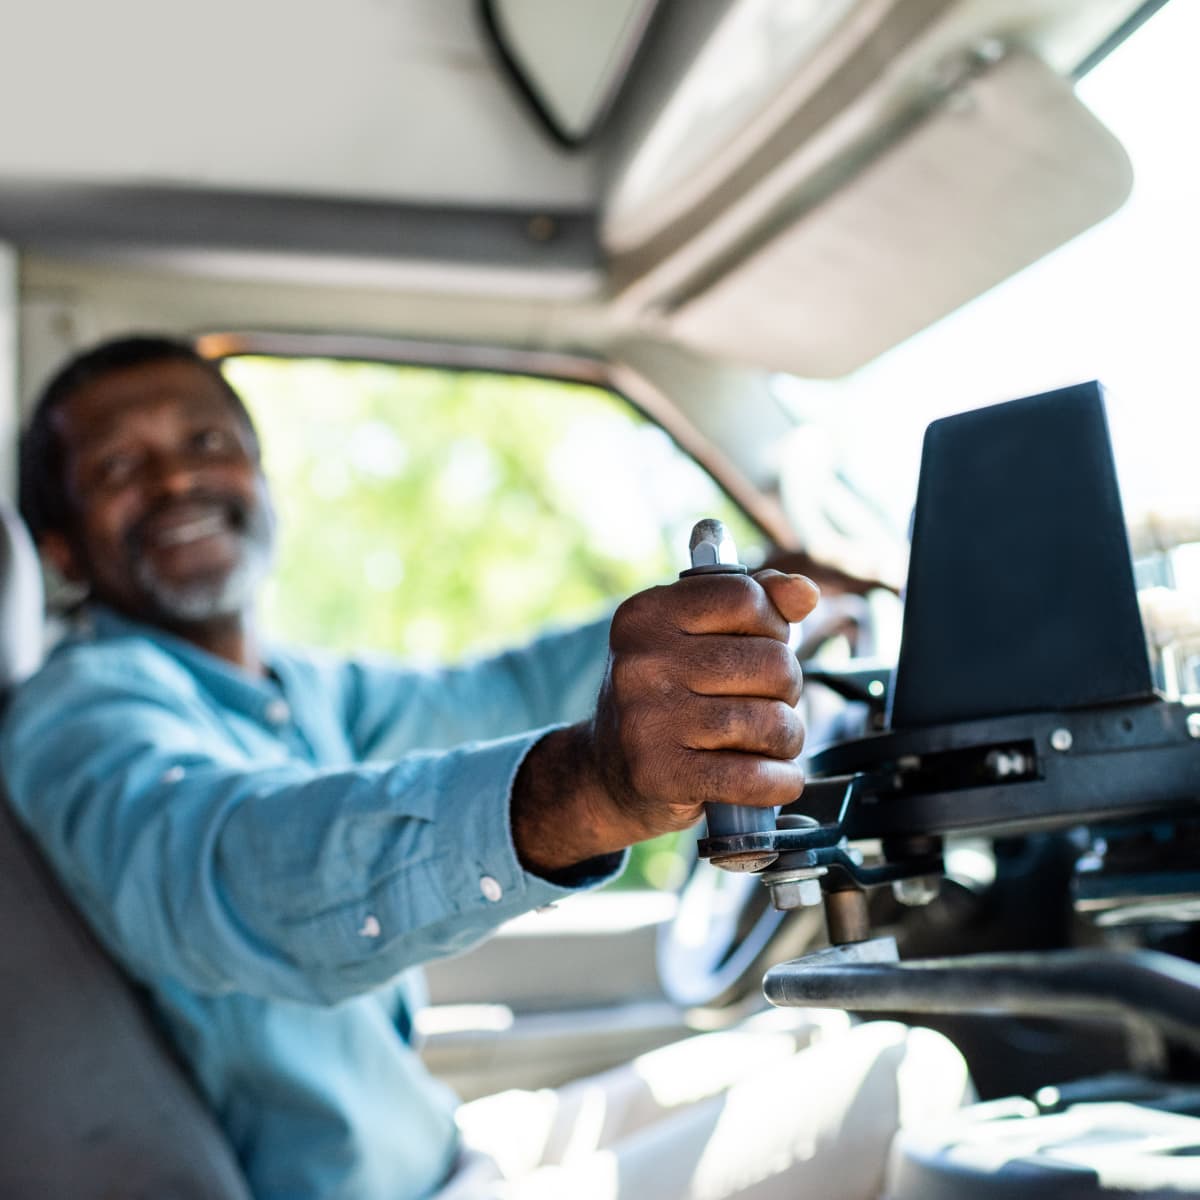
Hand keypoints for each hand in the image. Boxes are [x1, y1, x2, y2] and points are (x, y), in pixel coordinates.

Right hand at [512, 571, 818, 873]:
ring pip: (770, 721)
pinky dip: (780, 781)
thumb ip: (754, 605)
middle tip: (764, 702)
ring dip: (786, 739)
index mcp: (647, 615)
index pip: (745, 597)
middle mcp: (640, 662)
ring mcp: (646, 720)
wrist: (608, 772)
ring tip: (767, 743)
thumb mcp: (696, 638)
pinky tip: (774, 778)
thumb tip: (805, 592)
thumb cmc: (669, 697)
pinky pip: (753, 777)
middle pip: (772, 662)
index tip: (761, 647)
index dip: (772, 625)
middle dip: (786, 689)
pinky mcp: (659, 774)